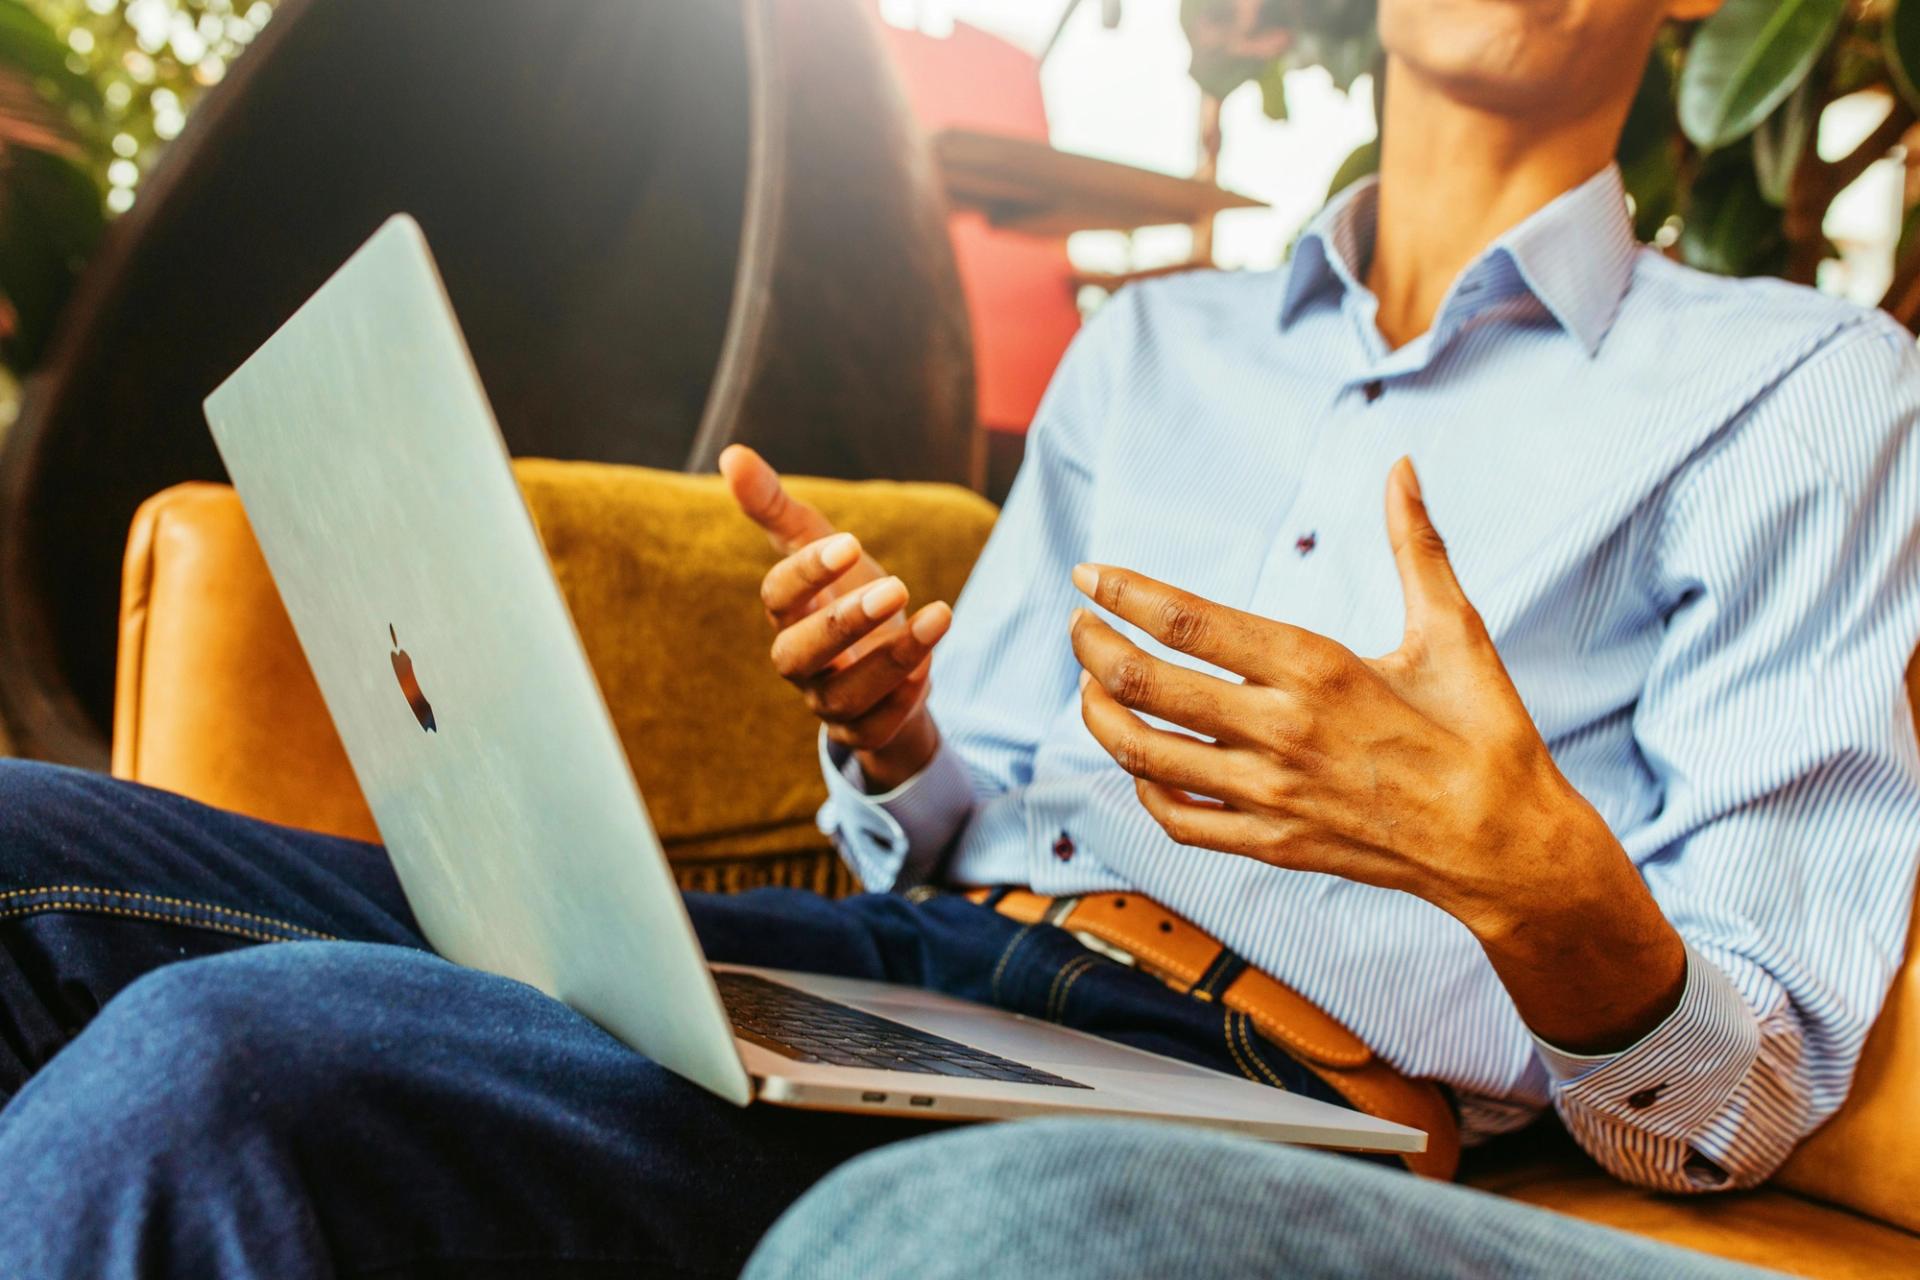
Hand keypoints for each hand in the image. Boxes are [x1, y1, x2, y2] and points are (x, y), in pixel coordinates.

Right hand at [721, 445, 949, 789]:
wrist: (884, 658)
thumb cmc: (844, 591)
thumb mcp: (820, 544)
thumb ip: (777, 506)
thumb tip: (731, 454)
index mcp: (787, 612)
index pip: (778, 595)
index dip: (808, 572)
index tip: (851, 542)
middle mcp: (799, 660)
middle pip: (798, 654)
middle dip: (845, 624)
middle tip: (896, 587)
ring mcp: (828, 699)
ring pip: (844, 695)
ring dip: (891, 659)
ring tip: (939, 615)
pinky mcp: (863, 728)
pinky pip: (873, 728)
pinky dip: (901, 701)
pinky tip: (929, 669)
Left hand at [1069, 457, 1685, 1052]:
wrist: (1507, 848)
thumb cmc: (1482, 733)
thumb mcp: (1453, 630)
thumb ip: (1415, 545)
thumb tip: (1401, 466)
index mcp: (1317, 669)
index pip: (1189, 623)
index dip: (1126, 593)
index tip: (1089, 572)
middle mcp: (1281, 732)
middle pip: (1147, 685)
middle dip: (1093, 648)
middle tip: (1079, 624)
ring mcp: (1270, 795)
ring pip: (1146, 755)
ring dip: (1101, 716)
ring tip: (1090, 686)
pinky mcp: (1271, 845)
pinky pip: (1178, 818)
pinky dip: (1143, 788)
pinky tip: (1141, 763)